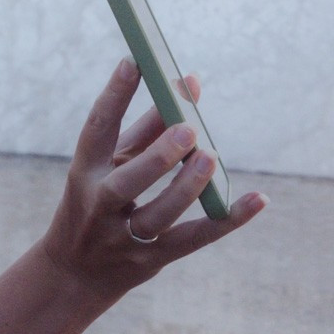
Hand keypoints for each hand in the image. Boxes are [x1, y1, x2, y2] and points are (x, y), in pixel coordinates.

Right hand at [40, 57, 264, 305]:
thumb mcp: (110, 168)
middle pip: (128, 182)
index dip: (114, 95)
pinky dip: (228, 220)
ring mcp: (124, 238)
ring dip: (187, 187)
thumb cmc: (98, 203)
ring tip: (210, 158)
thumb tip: (180, 95)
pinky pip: (194, 240)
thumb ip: (143, 134)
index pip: (97, 129)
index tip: (135, 60)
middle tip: (188, 128)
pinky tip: (258, 199)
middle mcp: (99, 206)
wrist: (75, 273)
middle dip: (158, 156)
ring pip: (160, 215)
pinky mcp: (152, 261)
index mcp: (85, 172)